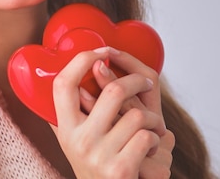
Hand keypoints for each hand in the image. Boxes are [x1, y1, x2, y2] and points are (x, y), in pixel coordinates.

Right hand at [50, 48, 170, 177]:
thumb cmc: (103, 166)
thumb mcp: (83, 141)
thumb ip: (82, 111)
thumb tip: (92, 68)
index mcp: (65, 129)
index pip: (63, 84)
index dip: (82, 60)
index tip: (102, 51)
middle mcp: (77, 141)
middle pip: (113, 91)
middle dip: (137, 81)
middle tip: (146, 83)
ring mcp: (98, 156)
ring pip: (138, 115)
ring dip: (154, 120)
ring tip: (153, 128)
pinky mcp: (120, 169)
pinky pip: (147, 136)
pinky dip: (156, 140)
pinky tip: (151, 148)